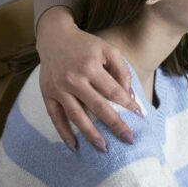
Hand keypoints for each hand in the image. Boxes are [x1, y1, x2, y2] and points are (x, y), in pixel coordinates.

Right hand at [37, 7, 138, 151]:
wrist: (54, 38)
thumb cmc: (86, 46)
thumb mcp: (109, 51)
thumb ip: (122, 72)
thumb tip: (129, 97)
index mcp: (90, 67)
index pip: (113, 91)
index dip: (128, 105)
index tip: (140, 117)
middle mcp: (73, 79)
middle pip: (97, 107)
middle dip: (115, 125)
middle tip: (129, 139)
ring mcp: (58, 88)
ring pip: (76, 116)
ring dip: (90, 134)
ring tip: (104, 148)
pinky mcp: (47, 94)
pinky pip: (55, 117)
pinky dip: (64, 133)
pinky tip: (74, 146)